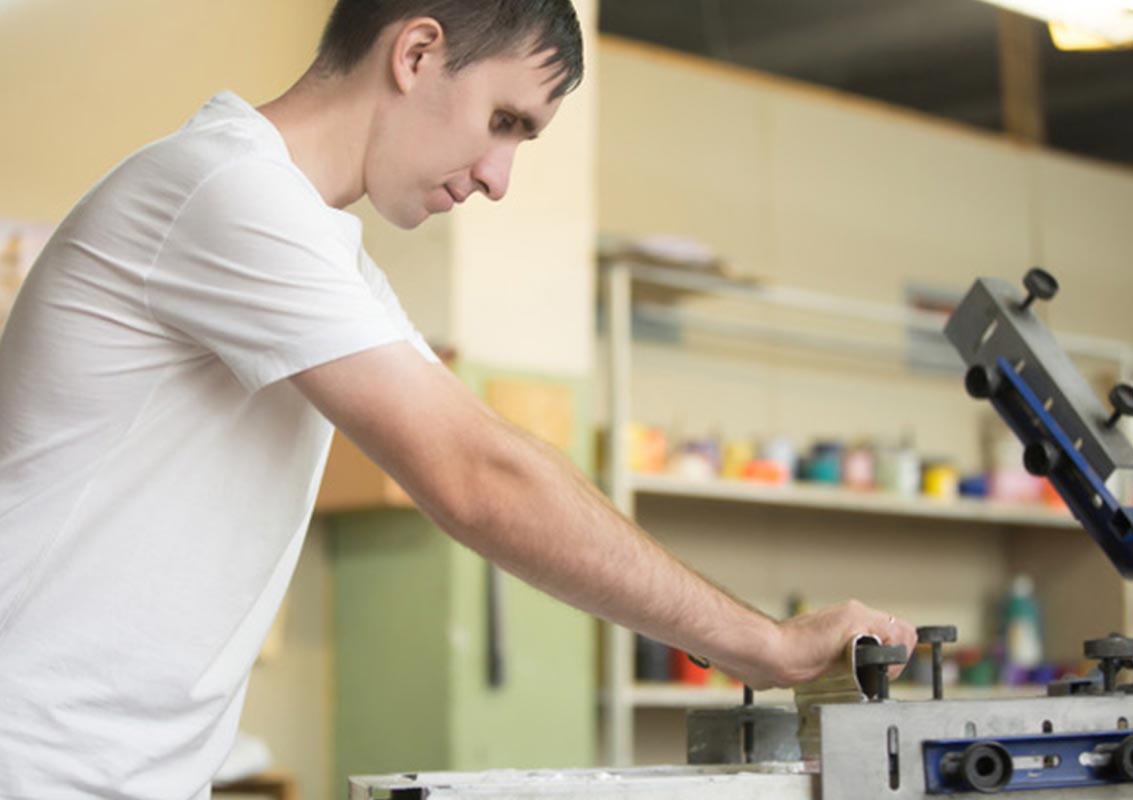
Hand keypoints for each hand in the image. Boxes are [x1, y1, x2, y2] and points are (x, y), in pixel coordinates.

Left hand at [712, 599, 917, 689]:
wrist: (767, 657)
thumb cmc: (796, 649)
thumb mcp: (848, 641)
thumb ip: (877, 639)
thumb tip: (896, 649)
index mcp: (858, 615)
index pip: (901, 630)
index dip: (899, 653)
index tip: (885, 668)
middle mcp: (849, 621)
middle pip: (889, 641)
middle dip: (886, 662)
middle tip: (873, 675)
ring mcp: (837, 636)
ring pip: (873, 652)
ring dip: (870, 668)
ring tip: (858, 679)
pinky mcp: (825, 652)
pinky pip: (853, 661)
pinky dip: (854, 672)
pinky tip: (844, 680)